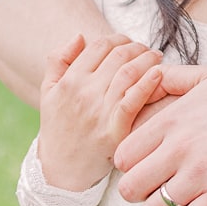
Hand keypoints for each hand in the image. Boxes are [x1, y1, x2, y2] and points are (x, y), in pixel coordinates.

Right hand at [37, 33, 162, 190]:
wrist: (62, 169)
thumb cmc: (59, 127)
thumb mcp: (48, 92)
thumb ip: (58, 61)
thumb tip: (79, 36)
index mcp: (69, 81)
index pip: (99, 46)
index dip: (118, 38)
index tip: (128, 42)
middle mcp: (84, 93)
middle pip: (118, 56)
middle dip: (137, 47)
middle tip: (146, 49)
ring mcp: (100, 111)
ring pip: (128, 73)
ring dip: (147, 59)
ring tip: (156, 57)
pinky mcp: (114, 129)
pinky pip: (133, 100)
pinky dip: (147, 84)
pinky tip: (158, 74)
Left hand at [113, 65, 206, 205]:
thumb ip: (173, 79)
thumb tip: (148, 78)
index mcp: (173, 119)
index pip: (123, 156)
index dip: (133, 165)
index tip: (150, 165)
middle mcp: (181, 146)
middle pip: (131, 188)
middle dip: (143, 191)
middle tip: (163, 186)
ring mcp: (203, 173)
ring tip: (186, 196)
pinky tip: (206, 202)